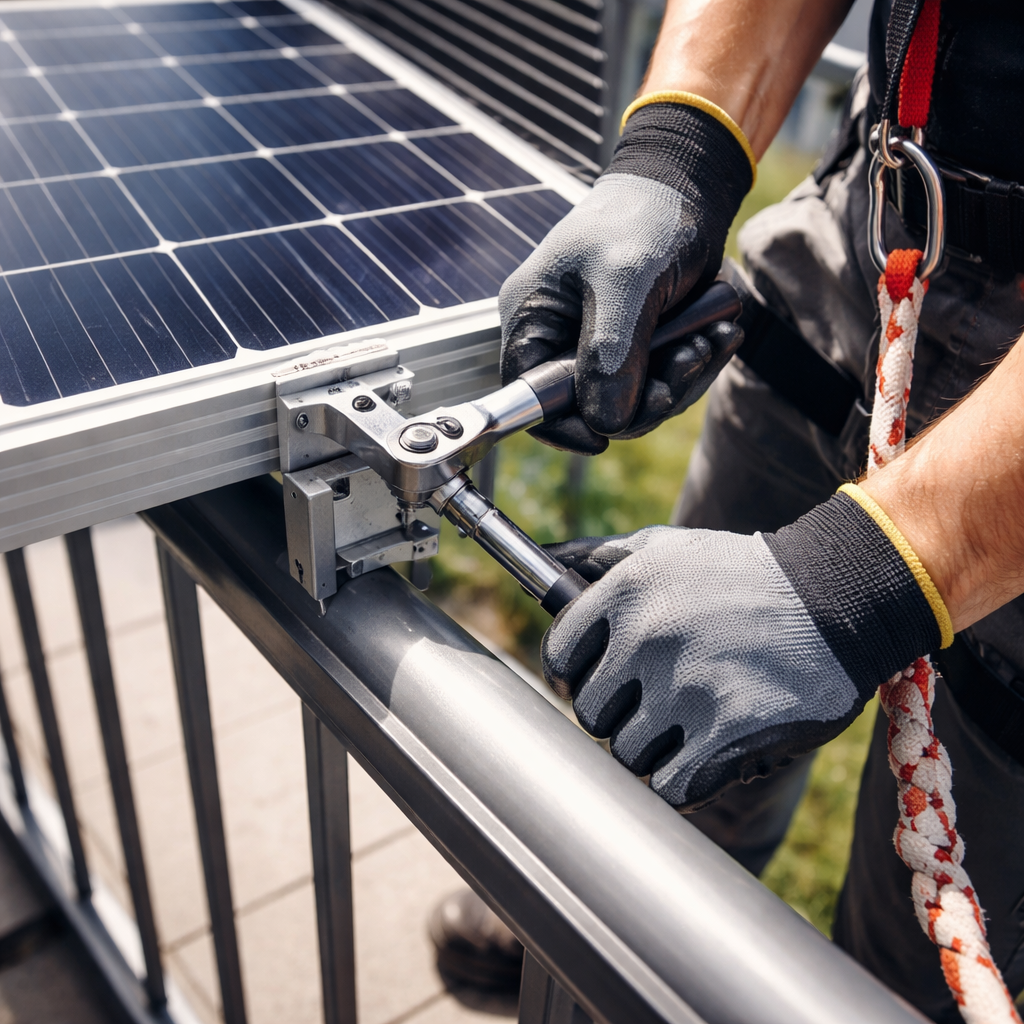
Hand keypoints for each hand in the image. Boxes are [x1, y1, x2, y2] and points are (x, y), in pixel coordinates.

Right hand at [498, 102, 752, 453]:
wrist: (691, 186)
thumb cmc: (646, 216)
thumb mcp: (627, 278)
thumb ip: (612, 351)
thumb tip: (605, 421)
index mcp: (533, 317)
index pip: (528, 394)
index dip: (560, 425)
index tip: (601, 437)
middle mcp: (560, 337)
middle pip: (589, 407)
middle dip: (643, 398)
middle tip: (688, 363)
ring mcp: (599, 345)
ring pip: (632, 401)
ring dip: (679, 379)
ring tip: (712, 337)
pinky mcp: (636, 348)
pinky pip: (659, 382)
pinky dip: (693, 366)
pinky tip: (720, 335)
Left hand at [543, 491, 946, 809]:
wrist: (841, 596)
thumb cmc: (742, 574)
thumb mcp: (666, 548)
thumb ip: (601, 558)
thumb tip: (542, 561)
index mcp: (627, 591)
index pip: (559, 657)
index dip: (574, 676)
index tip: (597, 681)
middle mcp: (649, 637)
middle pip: (592, 714)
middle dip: (620, 713)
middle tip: (656, 701)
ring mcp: (688, 687)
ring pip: (629, 755)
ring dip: (656, 748)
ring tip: (691, 722)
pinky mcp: (728, 733)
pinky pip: (671, 787)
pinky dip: (685, 780)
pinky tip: (707, 753)